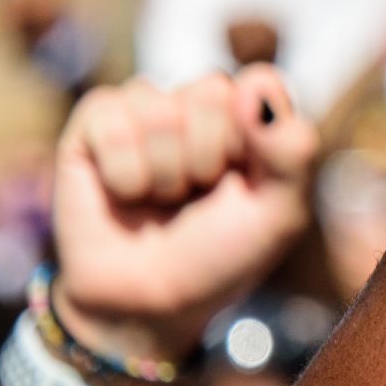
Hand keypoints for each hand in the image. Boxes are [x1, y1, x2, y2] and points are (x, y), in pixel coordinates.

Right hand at [52, 67, 317, 357]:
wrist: (148, 304)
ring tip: (162, 200)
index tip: (246, 180)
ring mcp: (146, 109)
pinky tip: (124, 193)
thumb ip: (291, 151)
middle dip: (207, 159)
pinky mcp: (94, 124)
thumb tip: (257, 85)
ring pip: (160, 109)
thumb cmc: (219, 257)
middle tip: (196, 196)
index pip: (259, 81)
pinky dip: (123, 172)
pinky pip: (110, 120)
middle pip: (210, 90)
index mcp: (250, 117)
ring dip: (165, 173)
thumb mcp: (277, 215)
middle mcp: (198, 104)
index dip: (253, 136)